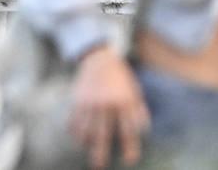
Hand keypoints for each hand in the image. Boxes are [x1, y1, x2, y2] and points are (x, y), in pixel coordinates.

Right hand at [69, 47, 149, 168]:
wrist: (99, 58)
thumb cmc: (121, 77)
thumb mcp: (134, 91)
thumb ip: (139, 110)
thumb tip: (143, 130)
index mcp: (123, 101)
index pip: (128, 129)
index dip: (129, 147)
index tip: (129, 160)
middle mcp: (105, 103)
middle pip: (102, 133)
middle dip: (100, 152)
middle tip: (99, 166)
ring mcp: (90, 102)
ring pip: (85, 128)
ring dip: (86, 143)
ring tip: (88, 151)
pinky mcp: (77, 99)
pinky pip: (74, 120)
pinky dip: (75, 131)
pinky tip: (77, 138)